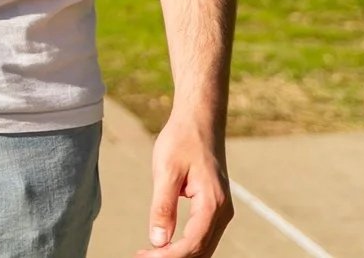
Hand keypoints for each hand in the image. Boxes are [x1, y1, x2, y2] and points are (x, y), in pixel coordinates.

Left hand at [136, 119, 230, 257]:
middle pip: (200, 250)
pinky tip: (164, 244)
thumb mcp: (166, 170)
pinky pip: (203, 236)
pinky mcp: (215, 207)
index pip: (192, 244)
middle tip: (141, 256)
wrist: (200, 120)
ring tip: (148, 254)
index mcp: (213, 203)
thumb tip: (158, 241)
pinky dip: (185, 245)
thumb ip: (163, 207)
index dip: (169, 256)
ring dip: (179, 254)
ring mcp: (222, 211)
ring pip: (203, 246)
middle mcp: (223, 212)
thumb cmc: (182, 140)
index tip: (145, 257)